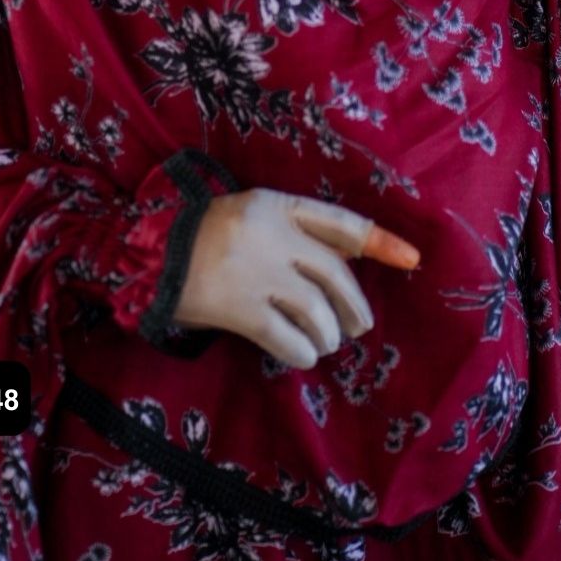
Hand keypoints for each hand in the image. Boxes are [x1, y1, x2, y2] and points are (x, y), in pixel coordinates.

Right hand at [171, 187, 419, 369]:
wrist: (149, 256)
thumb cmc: (206, 237)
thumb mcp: (253, 217)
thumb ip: (296, 231)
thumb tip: (351, 263)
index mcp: (276, 204)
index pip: (339, 221)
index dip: (379, 240)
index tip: (412, 259)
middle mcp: (271, 234)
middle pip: (335, 273)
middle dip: (354, 305)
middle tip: (358, 326)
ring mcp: (255, 272)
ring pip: (316, 310)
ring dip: (327, 333)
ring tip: (324, 341)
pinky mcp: (238, 308)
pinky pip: (287, 338)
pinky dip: (301, 352)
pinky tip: (302, 355)